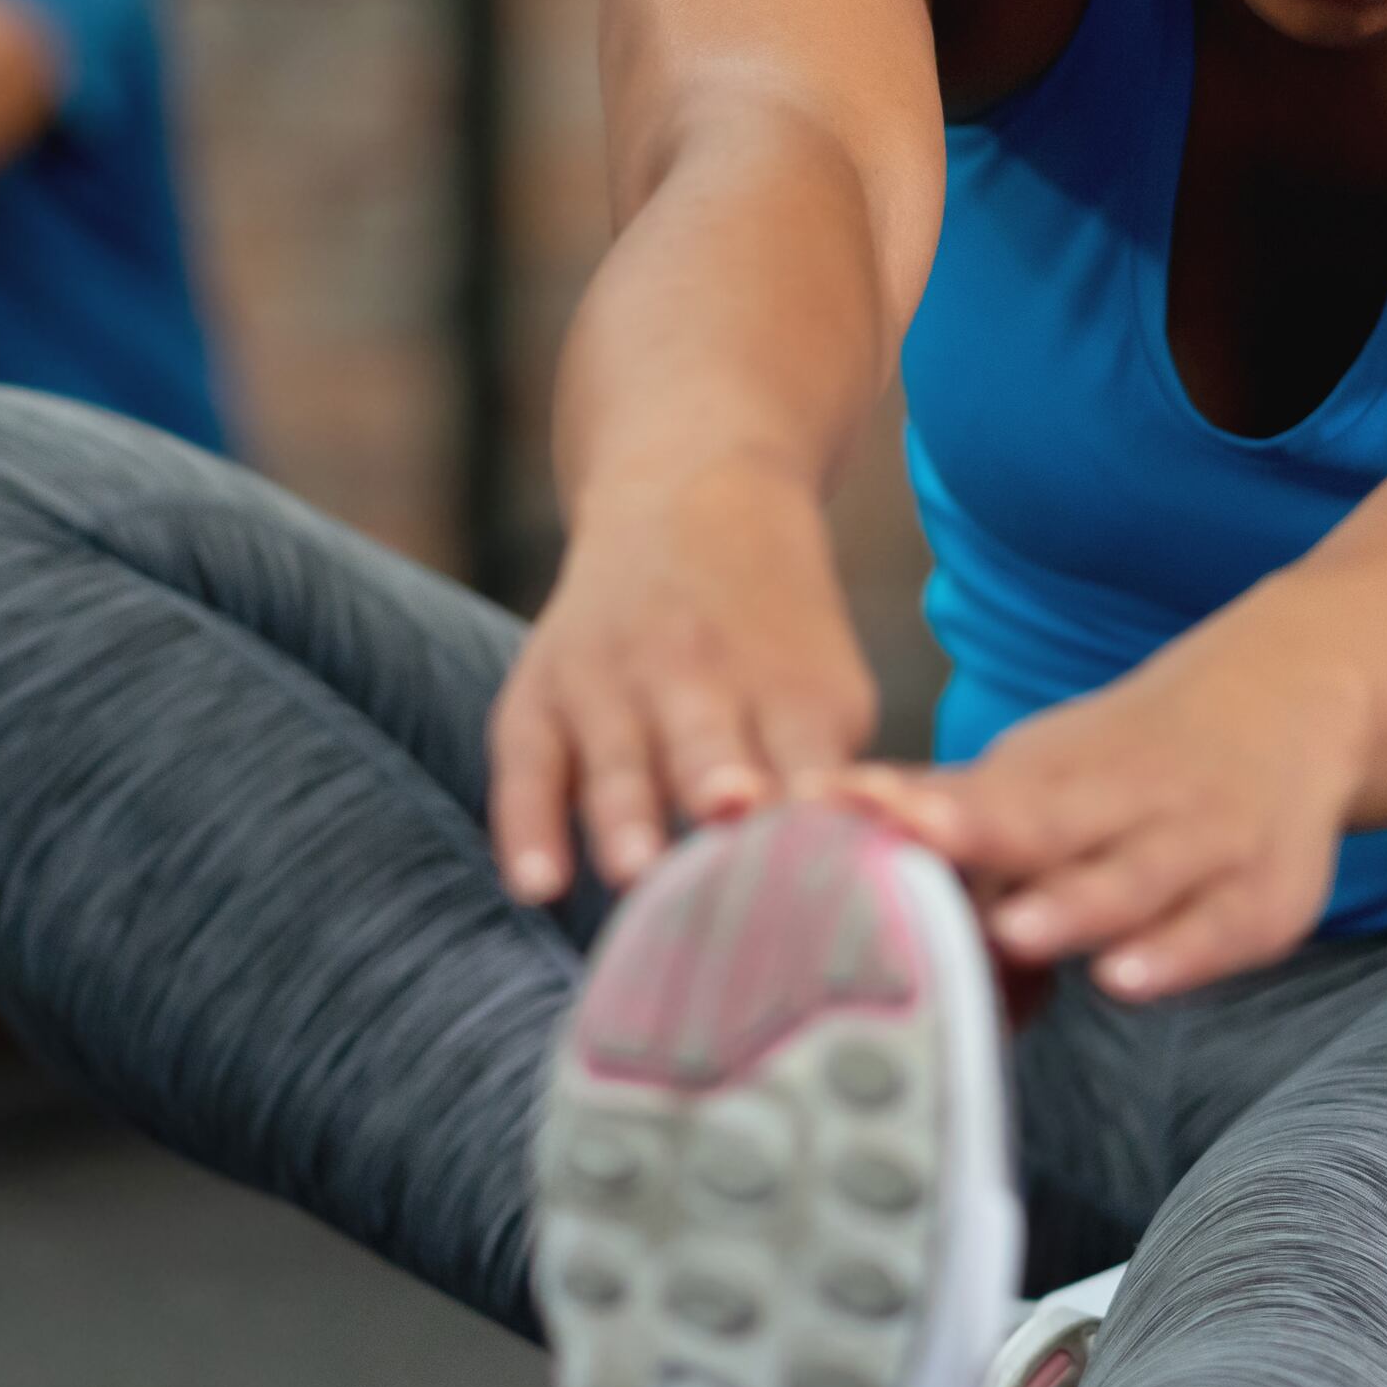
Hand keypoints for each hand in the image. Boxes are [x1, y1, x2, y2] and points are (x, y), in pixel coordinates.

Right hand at [489, 460, 879, 902]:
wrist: (686, 499)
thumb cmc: (772, 641)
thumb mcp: (827, 690)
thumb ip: (831, 780)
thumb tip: (860, 883)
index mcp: (786, 684)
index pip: (805, 754)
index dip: (818, 800)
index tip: (835, 854)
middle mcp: (696, 674)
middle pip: (707, 745)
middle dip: (719, 784)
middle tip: (731, 818)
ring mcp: (610, 682)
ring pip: (617, 757)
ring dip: (628, 814)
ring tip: (634, 873)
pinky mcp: (539, 695)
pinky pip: (526, 767)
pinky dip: (526, 826)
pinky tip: (535, 886)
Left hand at [825, 616, 1359, 1001]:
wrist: (1293, 698)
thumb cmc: (1129, 765)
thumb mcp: (1040, 776)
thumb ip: (947, 822)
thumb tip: (823, 847)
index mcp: (1052, 779)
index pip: (975, 797)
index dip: (913, 810)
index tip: (843, 810)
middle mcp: (1121, 802)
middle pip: (1043, 827)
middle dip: (976, 842)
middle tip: (907, 856)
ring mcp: (1196, 844)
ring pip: (1128, 878)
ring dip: (1070, 904)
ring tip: (1013, 931)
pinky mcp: (1261, 899)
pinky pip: (1217, 930)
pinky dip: (1174, 953)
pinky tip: (1124, 979)